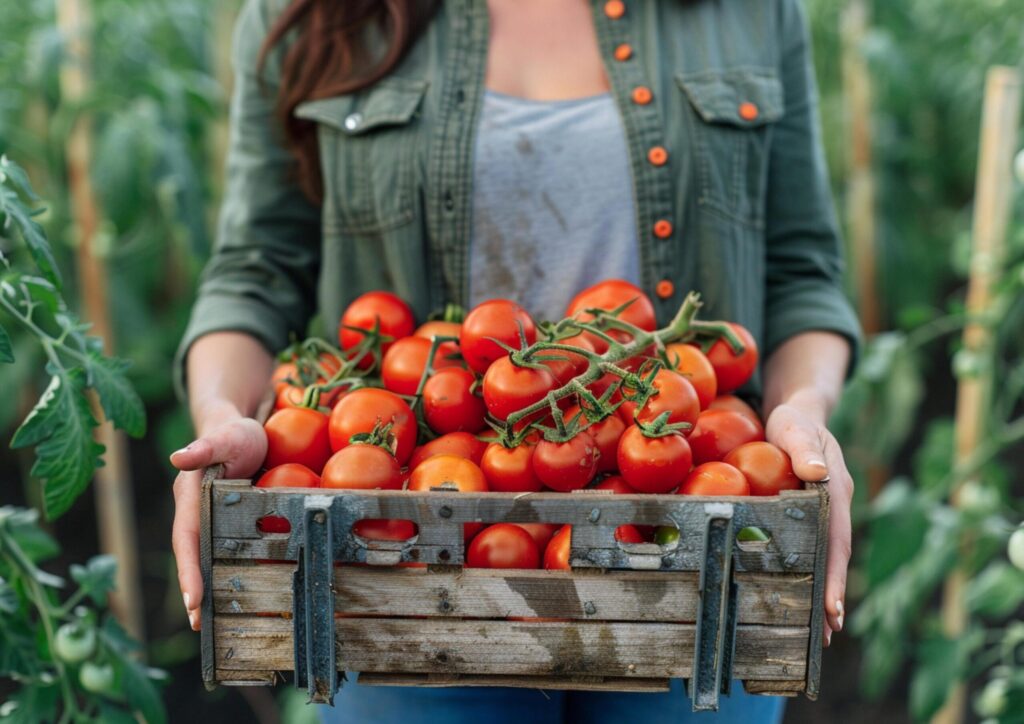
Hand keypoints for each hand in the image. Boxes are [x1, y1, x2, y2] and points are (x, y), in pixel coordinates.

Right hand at [169, 404, 266, 630]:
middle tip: (200, 625)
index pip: (187, 539)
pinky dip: (227, 573)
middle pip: (192, 556)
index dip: (188, 570)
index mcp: (190, 498)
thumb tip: (177, 457)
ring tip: (213, 622)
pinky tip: (242, 592)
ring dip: (208, 588)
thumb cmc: (232, 433)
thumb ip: (204, 447)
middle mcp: (196, 514)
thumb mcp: (224, 437)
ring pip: (206, 558)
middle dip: (193, 590)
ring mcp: (212, 520)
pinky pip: (225, 551)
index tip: (193, 600)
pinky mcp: (229, 522)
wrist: (241, 428)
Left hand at [765, 392, 852, 647]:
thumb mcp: (795, 424)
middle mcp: (835, 507)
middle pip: (835, 557)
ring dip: (823, 592)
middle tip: (826, 634)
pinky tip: (798, 597)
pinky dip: (810, 575)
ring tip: (818, 633)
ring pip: (826, 559)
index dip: (834, 573)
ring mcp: (826, 514)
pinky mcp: (812, 517)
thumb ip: (802, 444)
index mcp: (835, 490)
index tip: (831, 605)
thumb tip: (814, 471)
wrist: (797, 413)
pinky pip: (813, 550)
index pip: (836, 538)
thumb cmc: (793, 419)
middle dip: (832, 595)